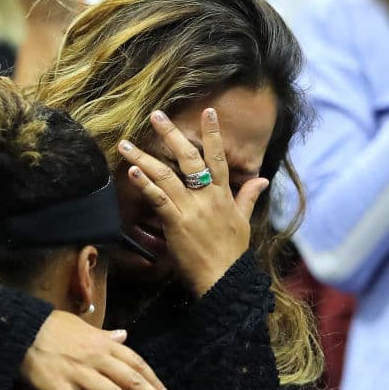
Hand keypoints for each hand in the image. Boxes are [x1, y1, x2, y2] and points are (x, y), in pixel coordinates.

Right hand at [21, 310, 179, 389]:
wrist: (19, 326)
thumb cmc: (50, 326)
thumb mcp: (82, 326)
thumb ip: (104, 335)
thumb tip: (124, 336)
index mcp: (103, 344)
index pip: (136, 363)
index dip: (153, 381)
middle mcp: (96, 358)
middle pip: (132, 380)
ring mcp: (78, 373)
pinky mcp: (58, 386)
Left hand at [118, 108, 268, 297]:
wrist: (223, 278)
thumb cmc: (232, 253)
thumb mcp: (244, 221)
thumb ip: (248, 197)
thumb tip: (262, 179)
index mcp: (223, 194)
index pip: (218, 157)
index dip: (213, 134)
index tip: (208, 111)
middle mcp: (207, 196)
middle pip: (188, 158)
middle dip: (171, 134)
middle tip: (156, 115)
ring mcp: (190, 208)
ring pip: (166, 175)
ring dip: (143, 158)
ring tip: (126, 143)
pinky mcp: (176, 223)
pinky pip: (158, 198)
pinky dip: (144, 184)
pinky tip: (131, 170)